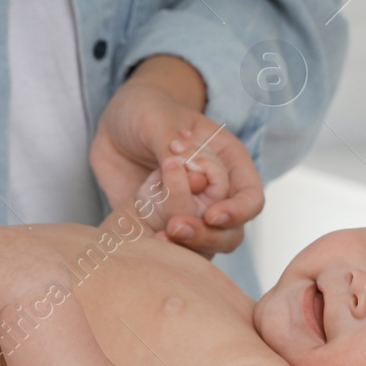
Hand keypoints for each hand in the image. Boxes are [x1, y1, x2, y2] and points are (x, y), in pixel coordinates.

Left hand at [90, 60, 263, 255]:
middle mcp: (216, 194)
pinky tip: (145, 245)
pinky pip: (174, 250)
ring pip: (205, 246)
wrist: (114, 128)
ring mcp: (191, 213)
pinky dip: (163, 252)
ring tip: (159, 239)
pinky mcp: (164, 227)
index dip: (238, 211)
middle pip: (231, 231)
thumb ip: (170, 142)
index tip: (211, 215)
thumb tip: (187, 172)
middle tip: (174, 227)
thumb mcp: (157, 117)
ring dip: (186, 248)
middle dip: (208, 235)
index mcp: (228, 163)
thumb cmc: (146, 112)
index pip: (250, 197)